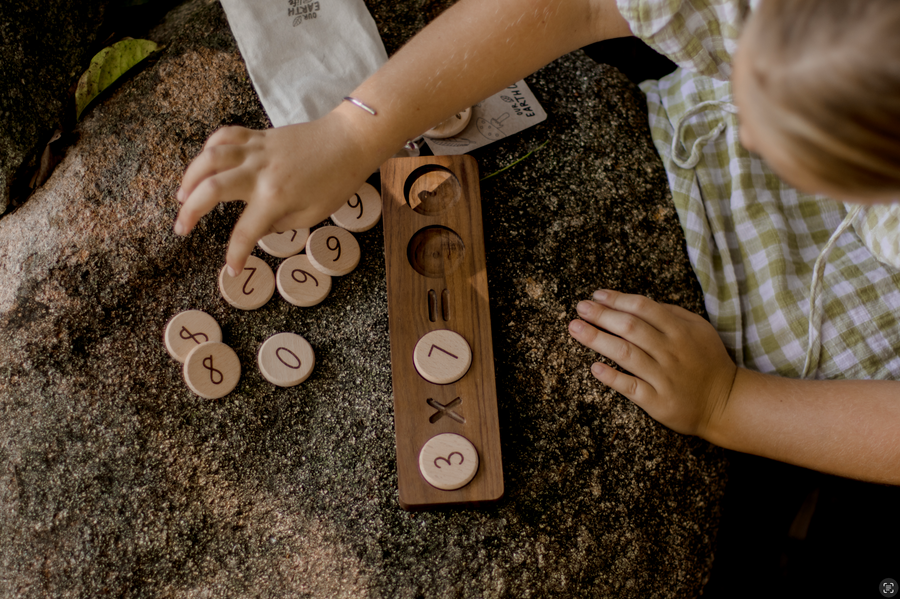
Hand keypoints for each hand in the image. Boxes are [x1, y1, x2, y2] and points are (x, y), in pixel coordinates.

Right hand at [174, 111, 381, 274]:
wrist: (349, 142)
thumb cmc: (336, 181)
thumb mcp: (312, 214)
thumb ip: (280, 223)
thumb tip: (257, 228)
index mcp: (276, 197)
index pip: (245, 231)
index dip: (235, 254)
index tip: (232, 268)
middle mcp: (260, 172)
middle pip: (211, 189)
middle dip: (190, 211)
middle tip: (181, 228)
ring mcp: (257, 150)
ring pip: (210, 158)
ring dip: (189, 177)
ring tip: (181, 196)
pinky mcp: (259, 135)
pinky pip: (225, 136)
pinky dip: (209, 148)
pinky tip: (204, 164)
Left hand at [567, 289, 737, 436]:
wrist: (726, 403)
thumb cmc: (707, 361)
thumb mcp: (699, 329)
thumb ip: (671, 313)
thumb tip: (636, 301)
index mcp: (680, 331)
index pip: (643, 308)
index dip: (617, 299)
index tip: (596, 296)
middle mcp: (671, 352)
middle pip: (630, 328)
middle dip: (601, 315)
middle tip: (580, 308)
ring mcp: (664, 377)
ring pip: (626, 355)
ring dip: (597, 340)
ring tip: (575, 329)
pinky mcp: (659, 402)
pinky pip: (631, 388)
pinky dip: (612, 377)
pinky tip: (594, 368)